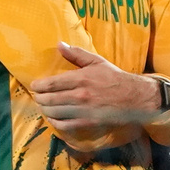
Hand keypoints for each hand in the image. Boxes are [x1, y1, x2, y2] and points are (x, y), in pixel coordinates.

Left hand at [30, 42, 159, 135]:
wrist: (134, 97)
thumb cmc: (115, 78)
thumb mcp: (97, 61)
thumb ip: (77, 54)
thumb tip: (59, 44)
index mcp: (81, 78)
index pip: (51, 84)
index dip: (38, 85)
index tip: (34, 85)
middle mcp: (80, 95)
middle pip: (49, 99)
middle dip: (39, 98)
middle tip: (37, 96)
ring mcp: (83, 110)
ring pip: (54, 112)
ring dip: (44, 109)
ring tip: (43, 105)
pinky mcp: (87, 122)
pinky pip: (64, 125)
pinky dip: (54, 122)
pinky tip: (52, 118)